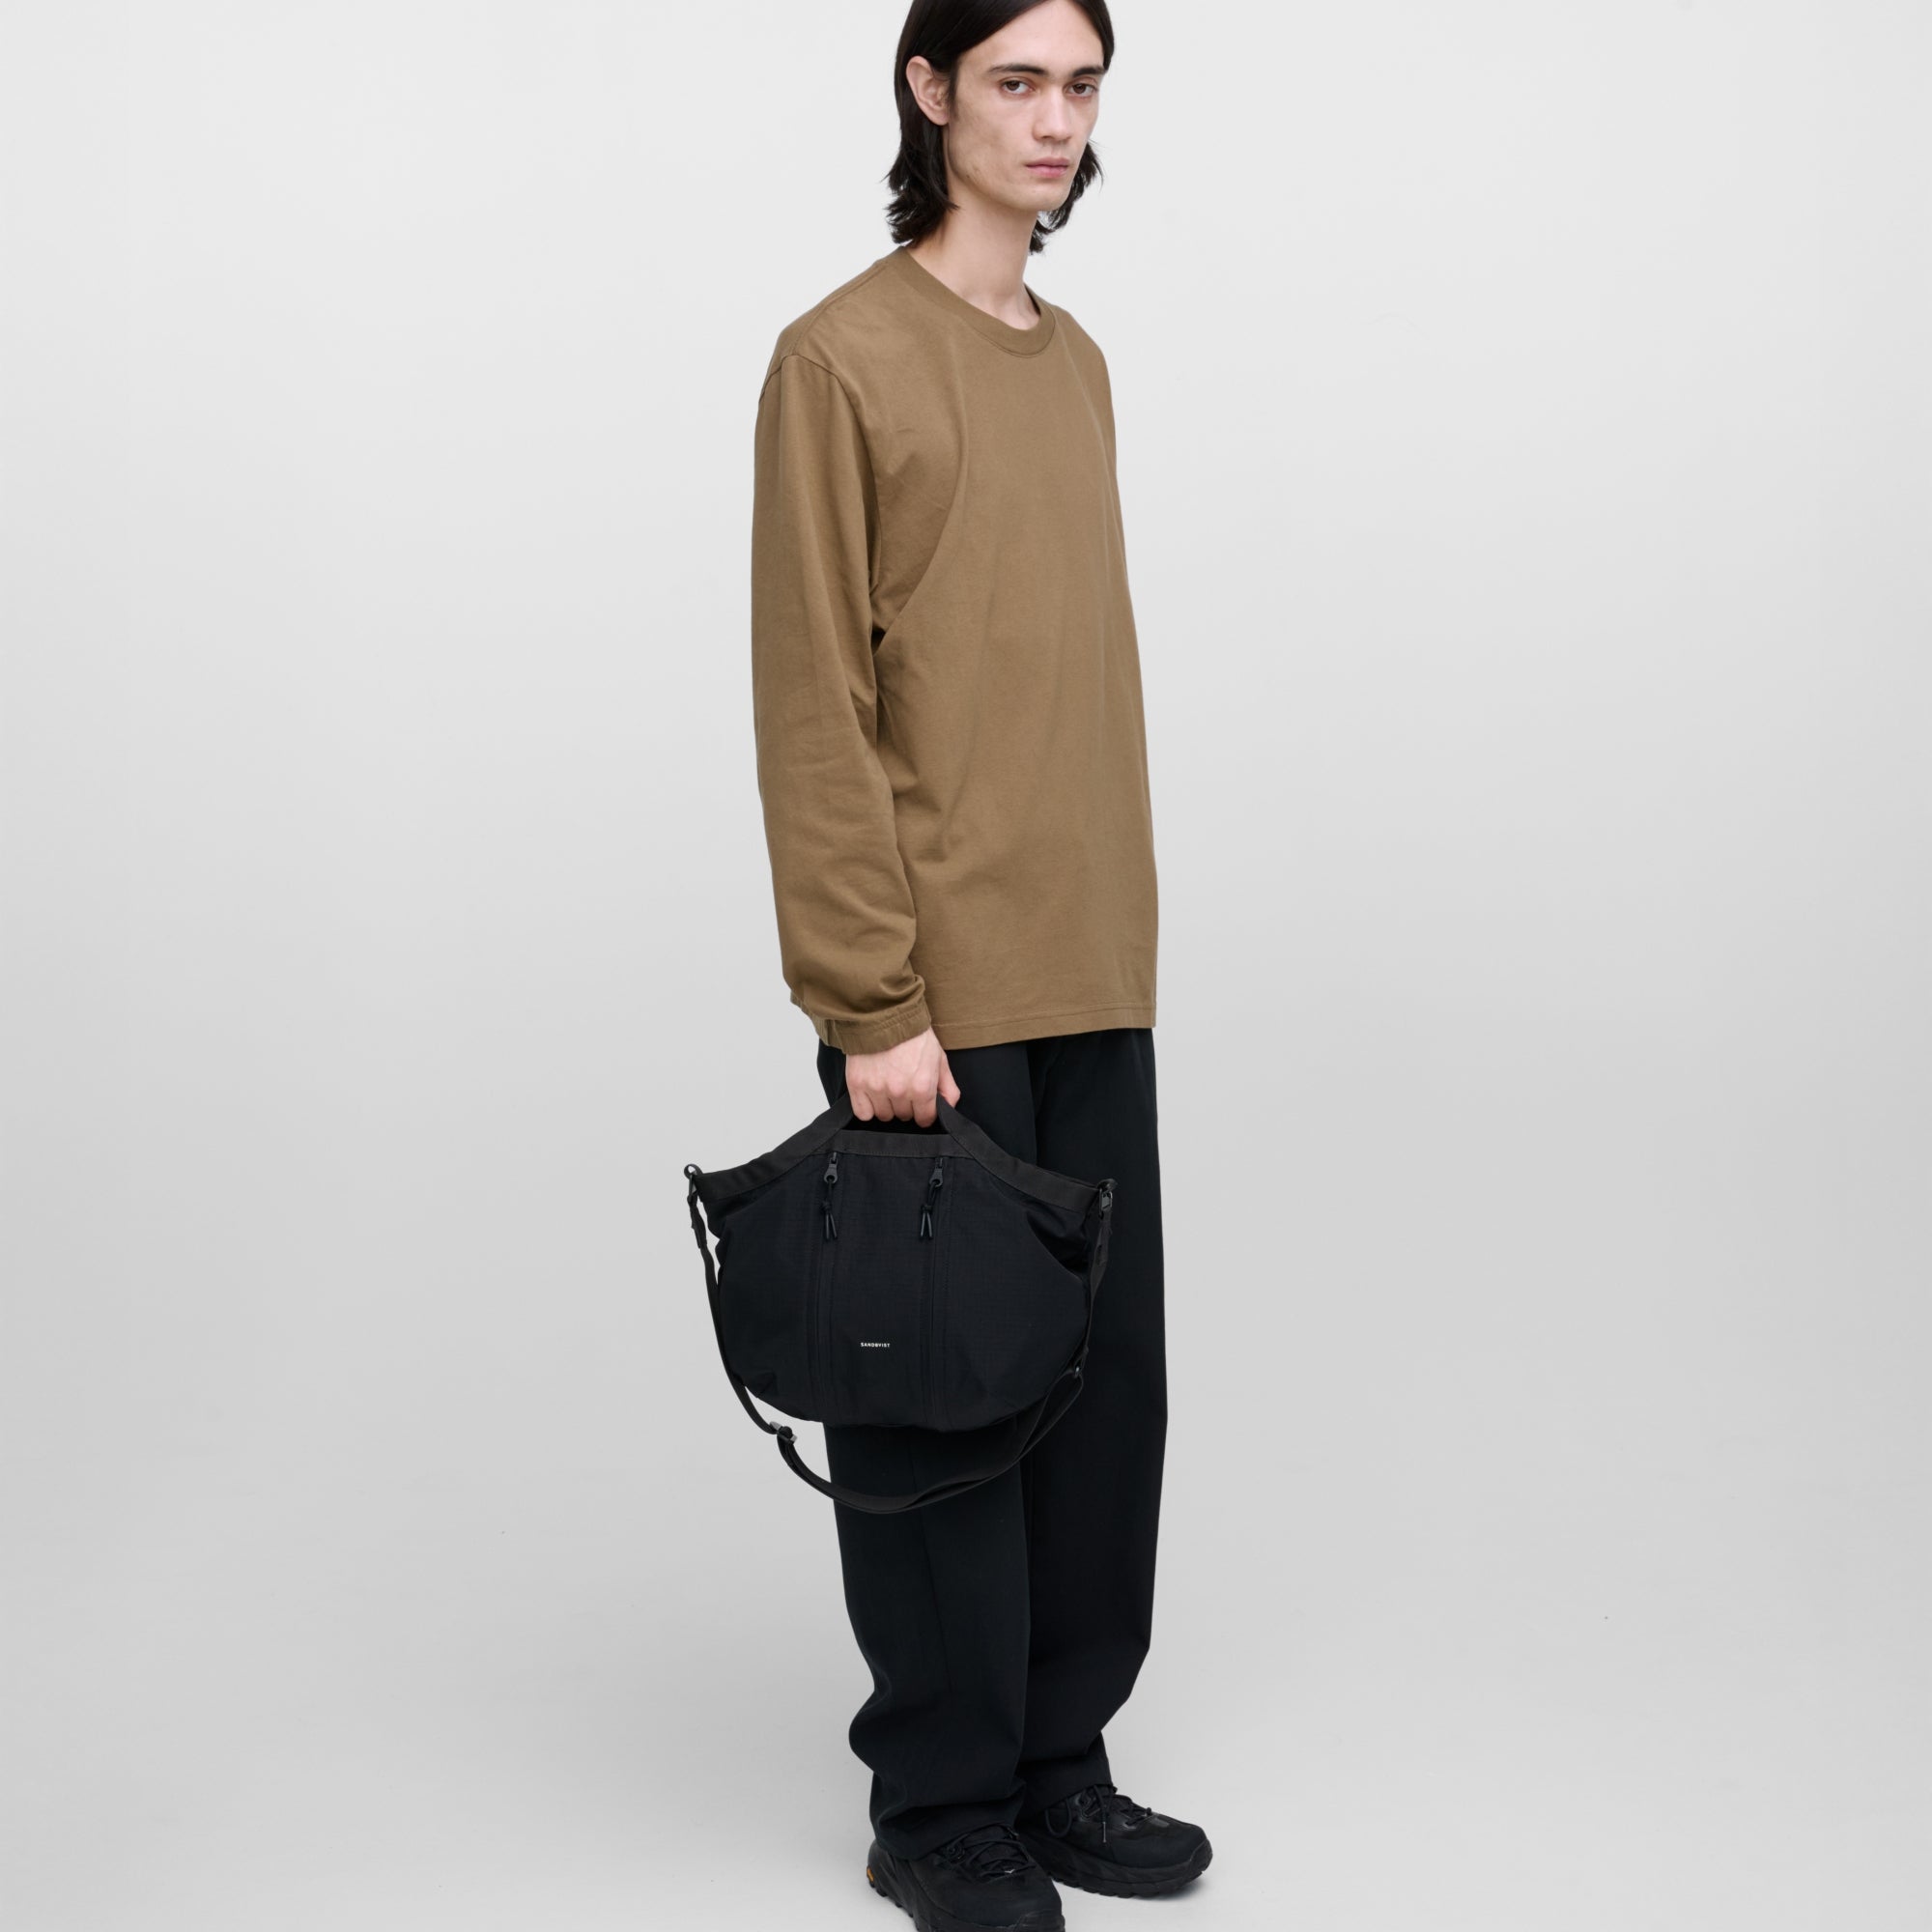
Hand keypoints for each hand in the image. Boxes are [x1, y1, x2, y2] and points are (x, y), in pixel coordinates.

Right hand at [845, 1026, 960, 1126]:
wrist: (885, 1014)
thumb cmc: (914, 1034)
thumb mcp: (939, 1058)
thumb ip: (948, 1086)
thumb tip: (948, 1107)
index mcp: (923, 1087)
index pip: (925, 1119)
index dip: (925, 1113)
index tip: (921, 1105)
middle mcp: (900, 1091)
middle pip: (904, 1116)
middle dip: (906, 1106)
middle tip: (903, 1087)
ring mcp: (877, 1089)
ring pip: (884, 1115)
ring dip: (887, 1106)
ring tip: (887, 1087)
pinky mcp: (857, 1085)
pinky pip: (863, 1113)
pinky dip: (867, 1108)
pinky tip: (873, 1095)